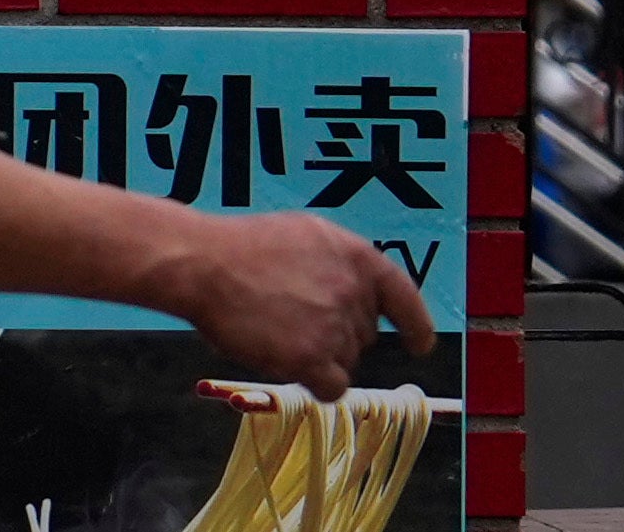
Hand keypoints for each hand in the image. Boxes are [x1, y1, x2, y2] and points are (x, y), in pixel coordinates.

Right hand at [168, 212, 435, 399]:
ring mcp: (334, 326)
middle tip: (291, 316)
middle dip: (337, 334)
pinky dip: (317, 384)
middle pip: (364, 335)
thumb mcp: (304, 235)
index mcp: (356, 256)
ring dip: (320, 357)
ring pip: (347, 361)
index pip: (403, 296)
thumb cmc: (242, 247)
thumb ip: (338, 264)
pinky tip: (292, 367)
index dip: (415, 324)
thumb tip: (355, 293)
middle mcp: (353, 291)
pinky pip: (333, 388)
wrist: (204, 263)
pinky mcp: (312, 357)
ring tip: (278, 330)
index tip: (419, 344)